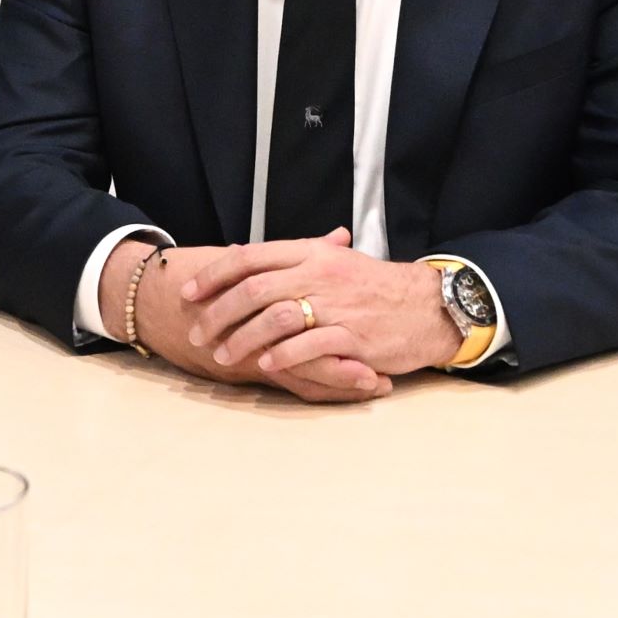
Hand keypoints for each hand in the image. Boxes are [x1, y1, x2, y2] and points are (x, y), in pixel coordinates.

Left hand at [102, 240, 388, 403]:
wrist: (428, 306)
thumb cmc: (376, 288)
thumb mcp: (335, 261)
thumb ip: (291, 259)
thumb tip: (242, 255)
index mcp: (313, 252)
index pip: (251, 257)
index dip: (214, 275)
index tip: (189, 293)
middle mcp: (320, 274)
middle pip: (254, 289)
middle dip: (218, 312)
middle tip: (198, 332)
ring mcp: (337, 306)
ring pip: (276, 318)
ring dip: (242, 338)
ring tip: (224, 355)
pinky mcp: (353, 337)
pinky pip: (310, 345)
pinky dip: (283, 355)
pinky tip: (265, 365)